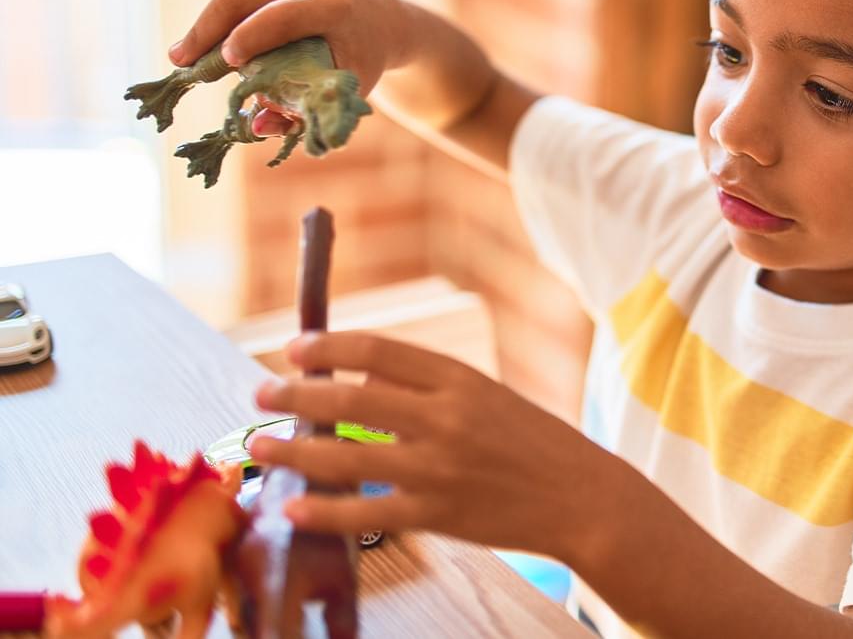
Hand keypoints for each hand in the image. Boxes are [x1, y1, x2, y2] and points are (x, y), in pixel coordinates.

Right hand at [168, 0, 405, 124]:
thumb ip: (300, 111)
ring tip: (191, 56)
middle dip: (206, 30)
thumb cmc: (357, 62)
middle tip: (179, 61)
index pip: (282, 16)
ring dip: (208, 24)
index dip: (248, 38)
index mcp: (335, 6)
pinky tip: (214, 37)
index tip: (224, 64)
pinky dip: (220, 13)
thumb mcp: (340, 90)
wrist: (378, 21)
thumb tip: (257, 125)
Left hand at [248, 331, 624, 563]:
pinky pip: (367, 512)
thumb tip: (359, 379)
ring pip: (347, 456)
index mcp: (459, 379)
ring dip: (294, 449)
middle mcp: (446, 418)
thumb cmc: (532, 440)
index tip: (294, 348)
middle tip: (261, 392)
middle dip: (296, 394)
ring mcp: (440, 469)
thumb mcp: (485, 395)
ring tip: (259, 444)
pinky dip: (324, 509)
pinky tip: (292, 506)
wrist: (581, 496)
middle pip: (351, 399)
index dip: (328, 347)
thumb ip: (426, 386)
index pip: (378, 351)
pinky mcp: (439, 516)